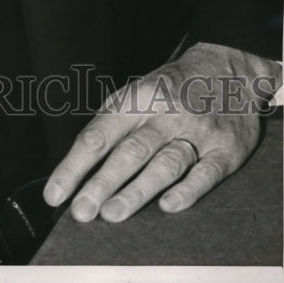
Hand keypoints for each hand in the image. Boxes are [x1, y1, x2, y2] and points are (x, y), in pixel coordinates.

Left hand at [43, 42, 280, 222]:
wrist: (229, 69)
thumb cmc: (170, 89)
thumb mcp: (137, 92)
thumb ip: (112, 124)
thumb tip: (78, 167)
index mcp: (136, 99)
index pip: (98, 135)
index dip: (74, 166)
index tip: (54, 194)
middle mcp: (165, 114)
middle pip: (130, 151)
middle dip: (102, 183)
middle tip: (82, 211)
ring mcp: (196, 131)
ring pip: (164, 163)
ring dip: (137, 190)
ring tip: (112, 213)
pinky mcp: (225, 150)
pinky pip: (206, 173)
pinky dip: (187, 190)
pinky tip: (168, 206)